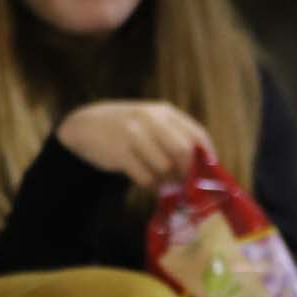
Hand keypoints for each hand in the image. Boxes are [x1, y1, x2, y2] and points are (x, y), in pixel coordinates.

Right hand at [57, 101, 216, 190]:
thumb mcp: (153, 124)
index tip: (210, 173)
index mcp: (165, 112)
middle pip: (183, 151)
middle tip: (185, 183)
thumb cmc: (129, 130)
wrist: (86, 126)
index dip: (207, 157)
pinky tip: (148, 183)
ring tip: (164, 182)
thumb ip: (176, 138)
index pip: (197, 134)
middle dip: (187, 171)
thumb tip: (204, 168)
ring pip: (165, 167)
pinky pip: (145, 177)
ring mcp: (134, 134)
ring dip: (168, 180)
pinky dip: (150, 185)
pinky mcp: (120, 151)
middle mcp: (151, 119)